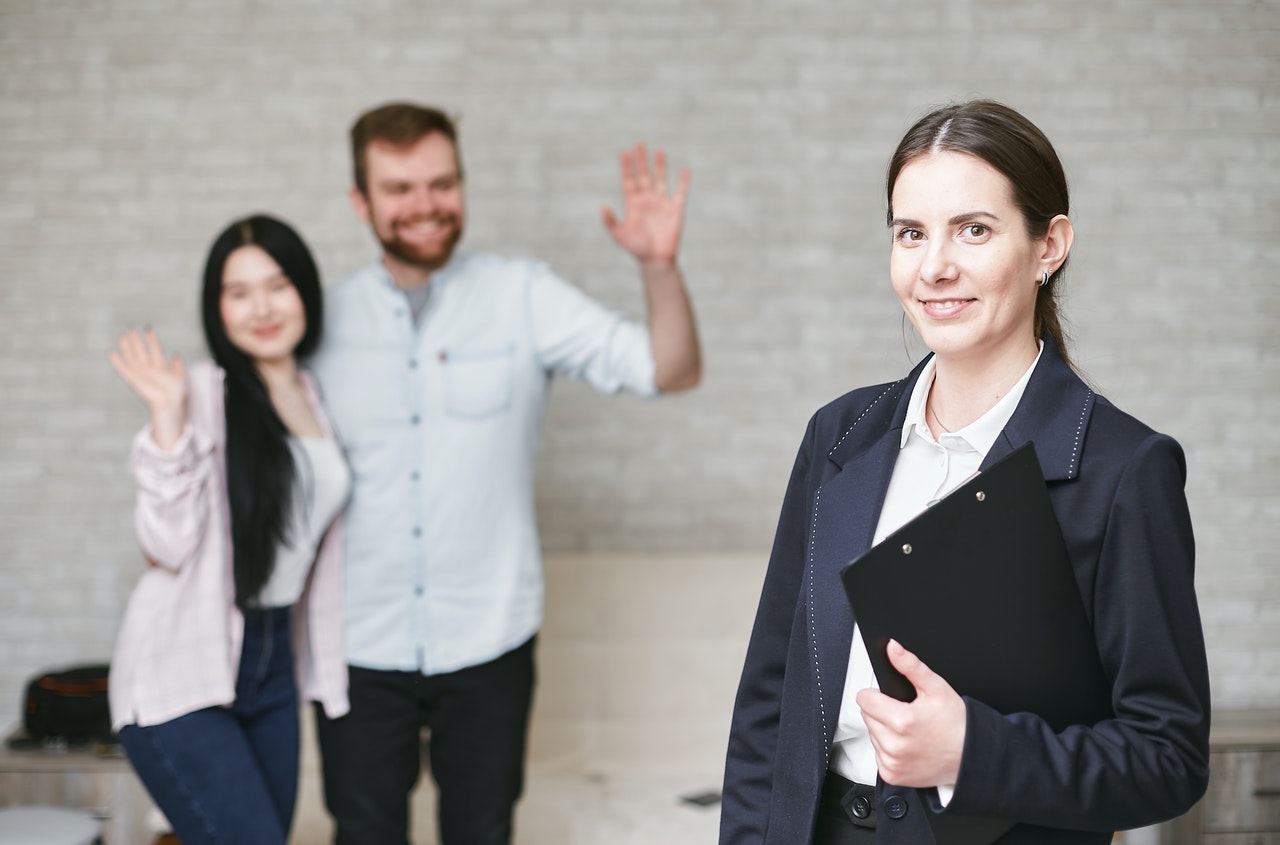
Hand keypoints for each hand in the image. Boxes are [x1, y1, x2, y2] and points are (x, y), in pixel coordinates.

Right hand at [109, 328, 187, 448]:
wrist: (170, 404)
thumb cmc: (177, 394)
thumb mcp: (181, 377)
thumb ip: (178, 366)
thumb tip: (176, 355)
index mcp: (161, 368)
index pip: (155, 350)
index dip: (151, 340)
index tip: (148, 330)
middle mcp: (149, 370)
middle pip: (141, 352)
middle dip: (136, 342)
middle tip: (131, 330)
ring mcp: (141, 374)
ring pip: (132, 358)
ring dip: (127, 348)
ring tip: (123, 337)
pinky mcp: (134, 380)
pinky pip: (124, 369)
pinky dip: (118, 362)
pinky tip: (112, 354)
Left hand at [601, 143, 689, 266]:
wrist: (655, 260)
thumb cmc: (636, 249)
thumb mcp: (620, 235)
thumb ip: (611, 221)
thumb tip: (602, 207)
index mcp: (633, 203)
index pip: (628, 180)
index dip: (627, 167)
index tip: (624, 152)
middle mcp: (647, 200)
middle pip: (644, 175)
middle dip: (641, 160)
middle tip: (639, 143)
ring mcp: (661, 203)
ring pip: (661, 179)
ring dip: (660, 166)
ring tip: (658, 151)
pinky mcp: (676, 209)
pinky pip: (681, 192)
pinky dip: (683, 182)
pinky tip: (684, 170)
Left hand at [855, 639, 966, 787]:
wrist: (970, 756)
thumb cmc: (957, 724)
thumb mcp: (936, 688)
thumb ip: (910, 666)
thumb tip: (893, 648)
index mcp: (902, 721)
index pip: (864, 699)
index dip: (877, 694)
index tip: (891, 698)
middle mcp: (894, 745)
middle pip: (867, 716)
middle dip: (882, 711)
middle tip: (907, 714)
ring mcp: (892, 762)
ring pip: (872, 734)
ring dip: (885, 730)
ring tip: (910, 730)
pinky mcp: (892, 774)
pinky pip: (878, 754)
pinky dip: (889, 749)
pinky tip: (908, 745)